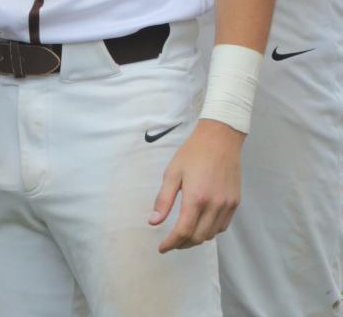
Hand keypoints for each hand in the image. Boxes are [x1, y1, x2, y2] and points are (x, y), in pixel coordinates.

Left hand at [149, 119, 242, 252]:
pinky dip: (210, 230)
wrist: (220, 139)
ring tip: (184, 234)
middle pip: (198, 237)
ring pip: (211, 234)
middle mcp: (214, 205)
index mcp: (196, 197)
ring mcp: (227, 205)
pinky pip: (222, 226)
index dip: (171, 243)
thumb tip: (153, 222)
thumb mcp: (172, 173)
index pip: (184, 231)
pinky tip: (201, 224)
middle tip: (171, 242)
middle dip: (183, 244)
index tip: (162, 248)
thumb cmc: (192, 153)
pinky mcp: (235, 203)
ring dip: (197, 239)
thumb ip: (163, 200)